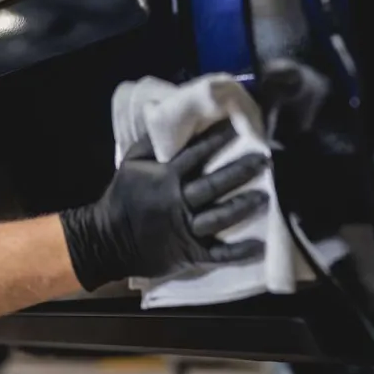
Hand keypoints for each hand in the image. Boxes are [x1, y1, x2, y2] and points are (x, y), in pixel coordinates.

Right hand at [60, 121, 269, 290]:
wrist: (107, 240)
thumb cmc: (123, 196)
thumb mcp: (131, 163)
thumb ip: (152, 143)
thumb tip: (172, 119)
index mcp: (165, 178)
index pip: (196, 154)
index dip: (217, 139)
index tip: (238, 125)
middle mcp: (178, 202)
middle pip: (213, 184)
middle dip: (240, 171)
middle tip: (264, 159)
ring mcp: (185, 229)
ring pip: (219, 217)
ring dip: (243, 207)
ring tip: (266, 197)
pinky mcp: (190, 253)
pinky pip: (217, 254)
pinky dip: (239, 252)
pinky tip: (260, 246)